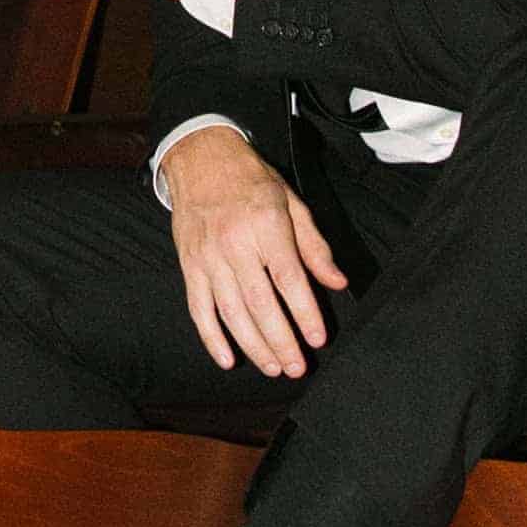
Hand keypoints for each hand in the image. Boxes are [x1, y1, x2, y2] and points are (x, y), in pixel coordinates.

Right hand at [160, 123, 348, 379]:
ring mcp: (208, 257)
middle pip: (260, 304)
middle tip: (297, 367)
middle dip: (281, 341)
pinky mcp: (189, 266)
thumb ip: (314, 247)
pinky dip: (212, 338)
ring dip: (253, 346)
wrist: (201, 159)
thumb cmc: (252, 182)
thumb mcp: (292, 204)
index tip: (318, 339)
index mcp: (266, 226)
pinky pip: (199, 309)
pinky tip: (228, 359)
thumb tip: (337, 283)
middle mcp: (235, 244)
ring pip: (231, 312)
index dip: (305, 313)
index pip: (289, 279)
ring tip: (273, 367)